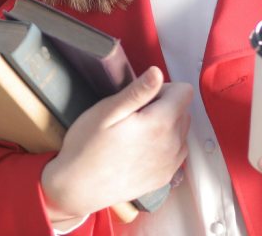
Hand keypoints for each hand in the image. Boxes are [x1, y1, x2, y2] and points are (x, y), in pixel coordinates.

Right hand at [41, 67, 191, 222]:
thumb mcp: (108, 111)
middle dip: (165, 106)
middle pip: (184, 110)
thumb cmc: (87, 146)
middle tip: (135, 114)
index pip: (184, 91)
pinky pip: (177, 153)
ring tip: (137, 132)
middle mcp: (171, 145)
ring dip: (167, 126)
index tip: (142, 98)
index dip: (164, 88)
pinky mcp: (163, 179)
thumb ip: (138, 91)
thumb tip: (158, 72)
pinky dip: (165, 145)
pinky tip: (141, 148)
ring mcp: (169, 165)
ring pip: (182, 131)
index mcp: (160, 124)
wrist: (76, 189)